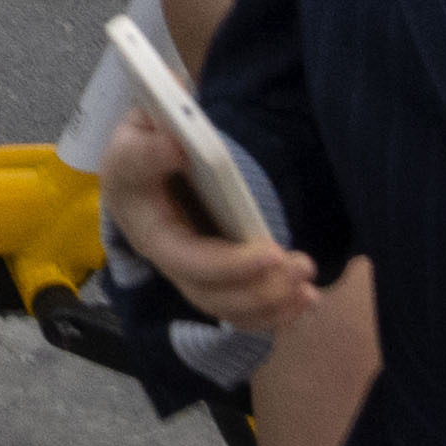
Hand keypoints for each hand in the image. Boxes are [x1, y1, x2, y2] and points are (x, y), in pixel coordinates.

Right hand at [103, 111, 328, 337]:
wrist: (144, 165)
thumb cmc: (143, 145)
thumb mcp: (136, 132)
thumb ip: (147, 143)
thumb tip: (174, 148)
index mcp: (147, 228)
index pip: (184, 260)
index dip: (228, 264)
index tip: (273, 252)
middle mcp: (166, 261)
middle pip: (210, 294)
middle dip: (259, 289)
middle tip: (302, 267)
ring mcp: (192, 274)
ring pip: (228, 309)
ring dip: (271, 305)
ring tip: (309, 290)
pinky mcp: (215, 279)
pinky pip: (241, 311)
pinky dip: (274, 314)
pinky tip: (305, 301)